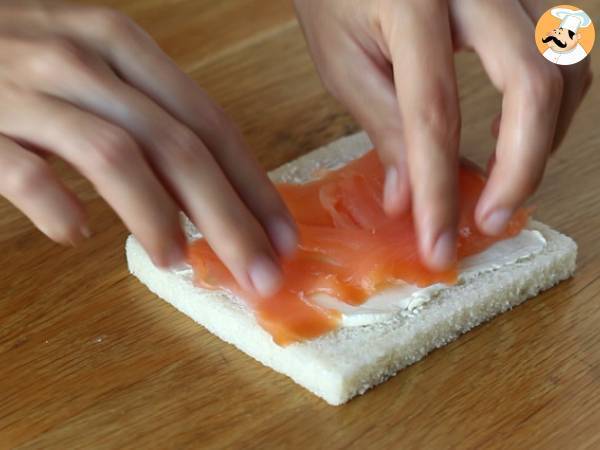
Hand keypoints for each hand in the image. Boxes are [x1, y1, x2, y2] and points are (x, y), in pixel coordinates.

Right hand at [0, 2, 296, 295]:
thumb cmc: (21, 60)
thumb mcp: (95, 69)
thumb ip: (148, 118)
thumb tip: (210, 194)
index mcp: (122, 46)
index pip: (210, 123)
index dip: (253, 185)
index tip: (282, 237)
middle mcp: (83, 59)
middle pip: (178, 146)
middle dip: (228, 217)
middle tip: (255, 273)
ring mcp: (26, 87)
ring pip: (116, 156)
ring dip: (157, 218)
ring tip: (178, 260)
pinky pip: (25, 171)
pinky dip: (57, 207)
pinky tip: (75, 234)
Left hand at [294, 0, 590, 270]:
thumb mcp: (343, 63)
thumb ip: (382, 126)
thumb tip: (408, 199)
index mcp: (412, 4)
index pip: (434, 112)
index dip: (438, 189)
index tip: (438, 243)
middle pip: (532, 82)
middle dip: (521, 166)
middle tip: (489, 219)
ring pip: (565, 64)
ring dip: (544, 136)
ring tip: (505, 180)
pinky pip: (561, 49)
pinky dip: (550, 102)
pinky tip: (518, 130)